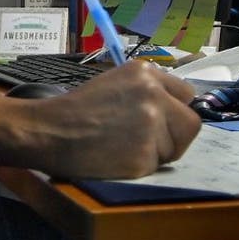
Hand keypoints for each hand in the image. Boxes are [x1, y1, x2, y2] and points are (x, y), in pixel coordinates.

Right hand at [0, 60, 200, 179]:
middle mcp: (153, 95)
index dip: (174, 111)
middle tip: (144, 139)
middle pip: (191, 124)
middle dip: (173, 135)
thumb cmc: (76, 109)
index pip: (187, 95)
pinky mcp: (143, 156)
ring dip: (154, 152)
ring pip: (174, 148)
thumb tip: (179, 109)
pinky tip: (115, 157)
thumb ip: (148, 91)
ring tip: (120, 145)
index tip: (160, 120)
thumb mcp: (114, 83)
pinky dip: (139, 166)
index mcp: (146, 73)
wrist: (47, 131)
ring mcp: (150, 126)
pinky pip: (156, 166)